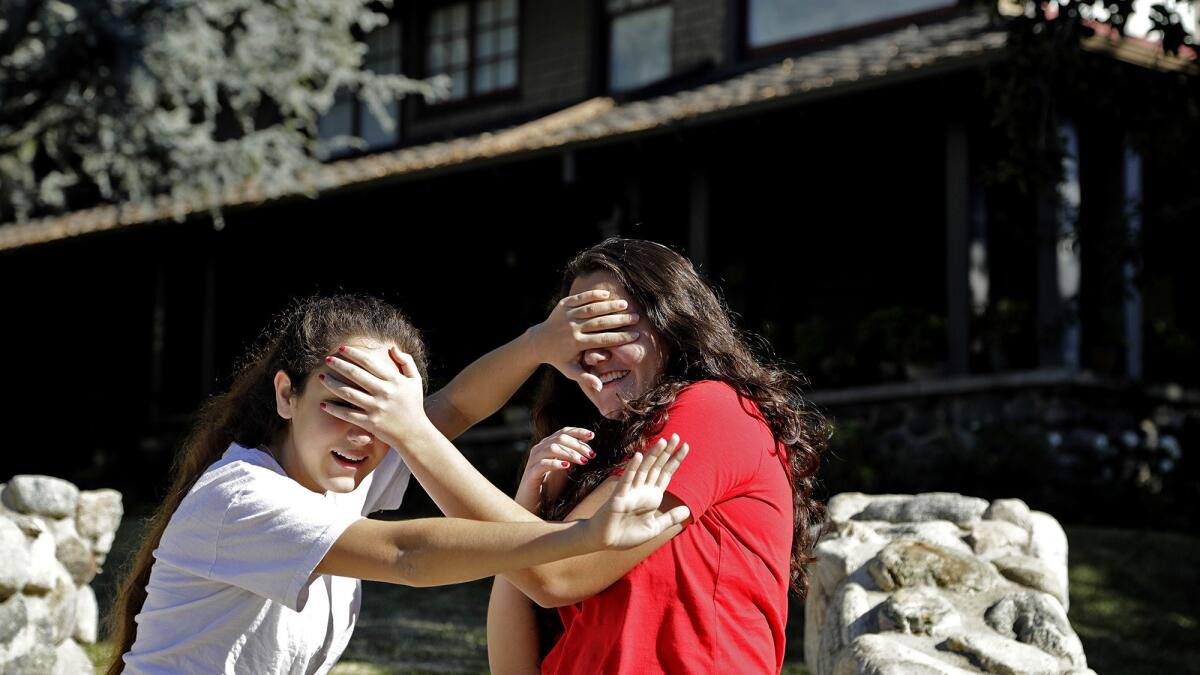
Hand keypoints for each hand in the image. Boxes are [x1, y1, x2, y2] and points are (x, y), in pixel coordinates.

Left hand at [319, 344, 429, 446]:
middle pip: (355, 374)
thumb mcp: (415, 381)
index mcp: (394, 380)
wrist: (414, 433)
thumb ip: (406, 362)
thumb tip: (392, 347)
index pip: (369, 362)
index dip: (353, 353)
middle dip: (339, 365)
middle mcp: (384, 392)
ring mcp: (376, 408)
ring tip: (321, 378)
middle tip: (327, 359)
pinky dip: (334, 409)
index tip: (341, 348)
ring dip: (332, 384)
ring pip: (348, 393)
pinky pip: (348, 415)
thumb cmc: (413, 405)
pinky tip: (323, 403)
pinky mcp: (370, 423)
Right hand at [514, 427, 595, 510]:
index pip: (563, 432)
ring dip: (570, 454)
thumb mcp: (565, 468)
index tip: (592, 435)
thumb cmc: (550, 486)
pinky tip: (566, 466)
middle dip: (578, 445)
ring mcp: (533, 460)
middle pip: (560, 438)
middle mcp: (539, 449)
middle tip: (591, 455)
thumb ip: (573, 455)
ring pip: (552, 448)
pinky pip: (542, 464)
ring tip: (582, 461)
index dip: (578, 432)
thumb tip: (588, 443)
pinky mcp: (531, 473)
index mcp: (547, 445)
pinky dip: (555, 463)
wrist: (534, 504)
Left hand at [527, 289, 639, 392]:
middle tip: (636, 318)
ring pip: (591, 309)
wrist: (537, 342)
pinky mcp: (563, 305)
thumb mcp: (570, 371)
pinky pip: (579, 298)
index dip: (620, 338)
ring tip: (625, 304)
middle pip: (600, 323)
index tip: (636, 335)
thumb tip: (600, 388)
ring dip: (609, 305)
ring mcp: (567, 315)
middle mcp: (572, 328)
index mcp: (577, 344)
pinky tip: (606, 294)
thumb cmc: (558, 359)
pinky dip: (592, 295)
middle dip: (619, 320)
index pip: (603, 340)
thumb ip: (585, 378)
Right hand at [587, 434, 690, 549]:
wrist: (605, 541)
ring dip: (653, 455)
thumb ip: (670, 518)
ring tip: (663, 442)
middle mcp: (642, 490)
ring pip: (644, 469)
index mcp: (652, 496)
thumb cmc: (627, 535)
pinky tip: (639, 456)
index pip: (666, 473)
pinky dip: (633, 468)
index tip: (686, 446)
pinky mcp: (619, 496)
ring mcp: (631, 491)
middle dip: (667, 452)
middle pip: (657, 467)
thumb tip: (688, 510)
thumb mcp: (654, 528)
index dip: (675, 460)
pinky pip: (627, 479)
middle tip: (677, 436)